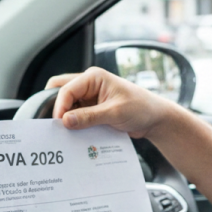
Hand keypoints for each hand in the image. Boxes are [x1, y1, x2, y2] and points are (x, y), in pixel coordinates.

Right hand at [46, 67, 173, 138]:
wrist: (155, 119)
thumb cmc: (141, 108)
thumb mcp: (115, 113)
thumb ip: (89, 117)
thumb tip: (65, 121)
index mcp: (94, 77)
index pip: (66, 89)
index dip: (60, 106)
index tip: (59, 123)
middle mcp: (89, 84)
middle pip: (61, 92)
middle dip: (57, 108)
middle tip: (56, 125)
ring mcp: (90, 97)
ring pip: (67, 104)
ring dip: (66, 117)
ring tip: (65, 132)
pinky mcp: (92, 109)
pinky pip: (76, 114)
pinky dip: (74, 123)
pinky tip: (74, 134)